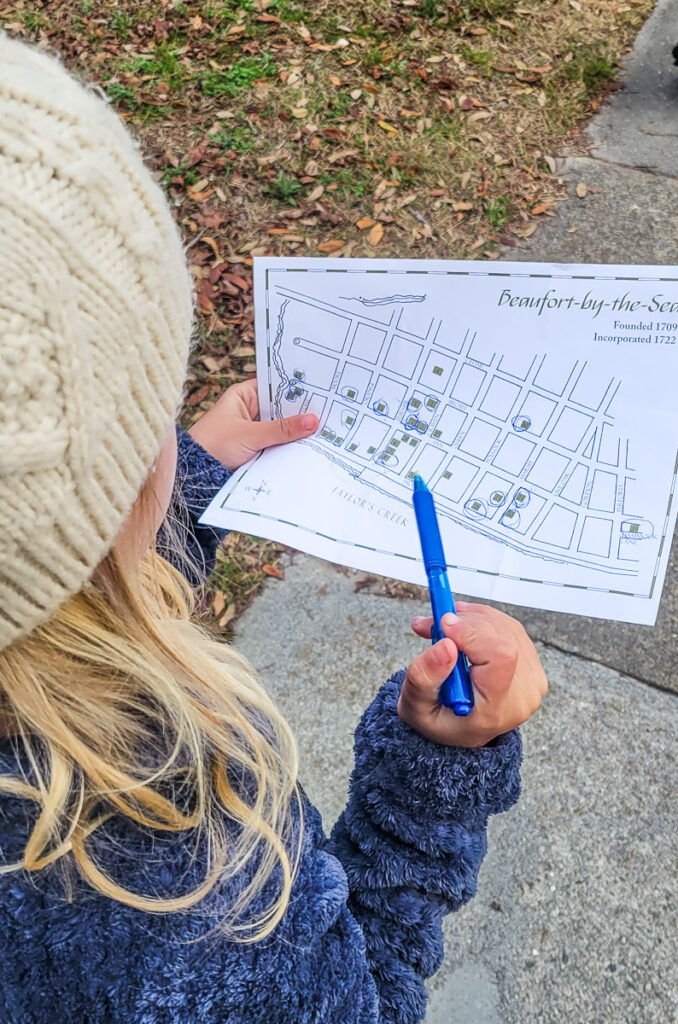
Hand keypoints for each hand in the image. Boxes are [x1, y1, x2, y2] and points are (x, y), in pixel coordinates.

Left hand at [188, 378, 317, 470]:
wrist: (194, 476)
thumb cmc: (214, 446)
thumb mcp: (250, 435)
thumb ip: (282, 429)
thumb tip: (313, 420)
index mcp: (243, 395)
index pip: (275, 385)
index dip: (296, 388)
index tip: (322, 389)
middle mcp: (250, 410)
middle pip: (282, 408)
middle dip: (301, 412)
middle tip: (331, 412)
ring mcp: (254, 429)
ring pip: (282, 427)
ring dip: (297, 431)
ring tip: (327, 429)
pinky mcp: (257, 448)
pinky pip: (278, 444)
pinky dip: (290, 446)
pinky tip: (311, 446)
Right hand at [398, 602, 547, 747]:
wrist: (462, 728)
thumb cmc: (440, 718)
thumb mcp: (416, 707)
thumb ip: (424, 677)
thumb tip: (446, 644)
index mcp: (495, 711)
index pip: (500, 656)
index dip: (471, 633)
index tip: (442, 627)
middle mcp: (522, 696)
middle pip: (499, 637)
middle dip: (461, 622)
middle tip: (429, 626)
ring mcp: (532, 681)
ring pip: (503, 626)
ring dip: (470, 618)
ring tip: (443, 627)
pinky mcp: (533, 666)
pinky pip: (509, 627)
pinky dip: (482, 619)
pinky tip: (463, 627)